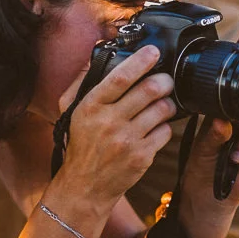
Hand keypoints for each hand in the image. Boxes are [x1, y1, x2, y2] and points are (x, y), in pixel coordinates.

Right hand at [52, 45, 175, 209]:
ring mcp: (127, 140)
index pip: (120, 77)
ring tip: (164, 102)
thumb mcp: (70, 111)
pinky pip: (165, 132)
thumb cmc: (80, 144)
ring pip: (162, 109)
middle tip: (166, 80)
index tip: (153, 52)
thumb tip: (96, 55)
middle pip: (149, 90)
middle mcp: (110, 122)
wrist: (85, 186)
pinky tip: (157, 126)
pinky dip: (166, 126)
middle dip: (164, 80)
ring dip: (168, 102)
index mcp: (91, 106)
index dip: (141, 61)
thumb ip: (81, 82)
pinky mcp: (142, 157)